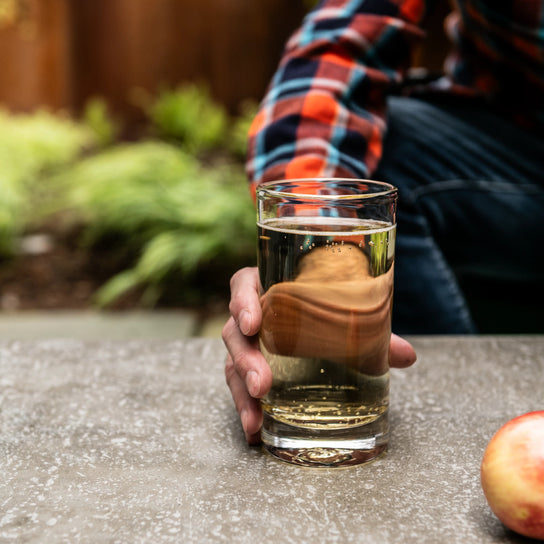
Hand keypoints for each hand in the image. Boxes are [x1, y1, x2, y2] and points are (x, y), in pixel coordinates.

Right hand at [222, 267, 416, 444]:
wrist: (318, 315)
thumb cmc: (324, 307)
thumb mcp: (343, 313)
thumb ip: (373, 331)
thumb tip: (407, 356)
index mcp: (267, 286)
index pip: (243, 285)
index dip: (242, 302)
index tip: (252, 323)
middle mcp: (251, 315)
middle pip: (234, 332)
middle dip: (245, 359)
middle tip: (262, 384)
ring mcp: (248, 343)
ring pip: (233, 363)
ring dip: (242, 391)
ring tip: (256, 418)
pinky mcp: (249, 367)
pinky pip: (240, 386)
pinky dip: (247, 408)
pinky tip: (255, 430)